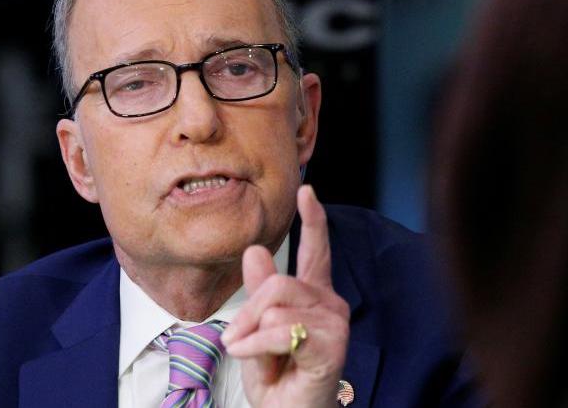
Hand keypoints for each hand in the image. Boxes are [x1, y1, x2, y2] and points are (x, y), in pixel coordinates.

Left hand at [221, 185, 349, 407]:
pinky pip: (281, 329)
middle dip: (249, 310)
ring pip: (278, 304)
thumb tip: (254, 251)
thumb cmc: (278, 378)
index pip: (316, 250)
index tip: (307, 190)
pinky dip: (256, 344)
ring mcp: (334, 324)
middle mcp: (330, 304)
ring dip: (251, 332)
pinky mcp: (331, 346)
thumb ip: (260, 292)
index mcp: (314, 296)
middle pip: (280, 283)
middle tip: (233, 339)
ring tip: (246, 351)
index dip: (313, 219)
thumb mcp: (257, 329)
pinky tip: (249, 355)